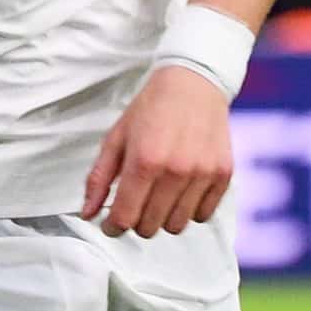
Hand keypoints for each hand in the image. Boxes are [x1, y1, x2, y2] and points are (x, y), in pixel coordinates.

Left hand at [80, 64, 234, 239]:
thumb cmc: (150, 109)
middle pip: (150, 227)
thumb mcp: (116, 137)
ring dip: (163, 218)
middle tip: (136, 203)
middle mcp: (176, 171)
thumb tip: (87, 214)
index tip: (111, 223)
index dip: (113, 227)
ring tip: (159, 196)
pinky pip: (204, 215)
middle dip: (137, 221)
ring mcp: (202, 174)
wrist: (194, 83)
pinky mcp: (223, 174)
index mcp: (144, 160)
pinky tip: (182, 191)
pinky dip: (190, 210)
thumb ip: (99, 178)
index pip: (125, 218)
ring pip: (177, 226)